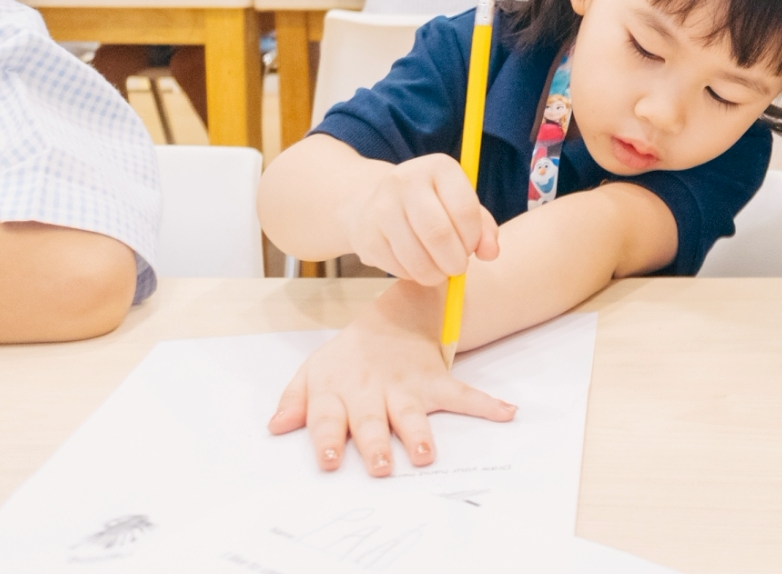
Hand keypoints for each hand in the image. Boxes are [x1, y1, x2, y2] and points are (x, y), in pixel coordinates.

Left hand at [267, 285, 515, 473]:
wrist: (395, 314)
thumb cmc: (350, 355)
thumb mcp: (315, 370)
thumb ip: (295, 399)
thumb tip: (276, 426)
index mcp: (337, 390)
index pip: (327, 417)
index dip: (328, 439)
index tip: (330, 462)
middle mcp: (370, 390)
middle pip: (370, 420)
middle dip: (376, 443)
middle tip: (381, 466)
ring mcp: (405, 385)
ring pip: (411, 412)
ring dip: (420, 433)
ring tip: (426, 454)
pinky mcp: (434, 380)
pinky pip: (461, 393)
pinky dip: (486, 403)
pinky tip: (506, 413)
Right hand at [345, 153, 500, 285]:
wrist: (373, 202)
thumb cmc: (431, 205)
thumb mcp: (460, 205)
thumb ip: (484, 228)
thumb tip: (491, 252)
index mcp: (439, 167)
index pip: (464, 209)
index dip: (473, 238)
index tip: (471, 247)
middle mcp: (406, 180)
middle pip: (438, 233)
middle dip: (455, 261)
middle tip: (457, 268)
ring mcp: (381, 207)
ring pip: (417, 257)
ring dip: (435, 274)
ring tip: (439, 270)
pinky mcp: (366, 235)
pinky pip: (397, 267)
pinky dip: (412, 275)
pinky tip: (415, 265)